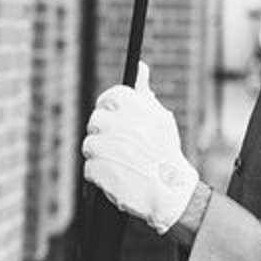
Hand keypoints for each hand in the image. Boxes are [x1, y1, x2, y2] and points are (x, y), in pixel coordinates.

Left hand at [82, 62, 198, 233]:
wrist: (172, 194)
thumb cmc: (165, 155)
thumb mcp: (160, 119)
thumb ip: (144, 93)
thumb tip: (139, 67)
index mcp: (137, 108)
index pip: (110, 97)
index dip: (110, 110)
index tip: (113, 120)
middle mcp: (123, 124)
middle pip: (96, 121)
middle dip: (104, 134)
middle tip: (118, 146)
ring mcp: (109, 147)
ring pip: (89, 144)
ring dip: (100, 156)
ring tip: (119, 163)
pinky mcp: (100, 169)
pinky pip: (88, 167)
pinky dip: (99, 175)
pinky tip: (116, 176)